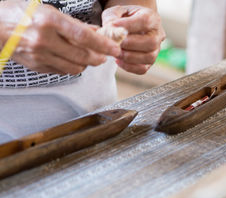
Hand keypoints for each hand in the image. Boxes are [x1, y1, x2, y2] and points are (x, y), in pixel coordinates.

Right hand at [0, 1, 120, 74]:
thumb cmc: (24, 14)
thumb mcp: (50, 11)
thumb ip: (75, 25)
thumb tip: (97, 33)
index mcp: (49, 20)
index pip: (83, 37)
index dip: (103, 44)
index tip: (114, 48)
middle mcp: (44, 39)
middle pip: (82, 56)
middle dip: (99, 57)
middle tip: (105, 55)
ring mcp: (39, 55)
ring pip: (75, 67)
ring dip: (87, 64)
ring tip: (89, 57)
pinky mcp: (37, 66)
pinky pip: (62, 71)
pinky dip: (72, 67)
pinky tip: (73, 60)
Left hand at [102, 5, 165, 73]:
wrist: (130, 26)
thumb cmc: (124, 18)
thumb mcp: (116, 11)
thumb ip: (111, 18)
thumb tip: (110, 29)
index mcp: (152, 17)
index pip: (145, 21)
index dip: (128, 25)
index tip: (113, 26)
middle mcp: (158, 34)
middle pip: (151, 42)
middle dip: (130, 44)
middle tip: (116, 43)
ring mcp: (156, 49)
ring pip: (149, 57)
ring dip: (129, 56)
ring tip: (116, 52)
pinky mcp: (150, 62)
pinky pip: (142, 68)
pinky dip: (129, 66)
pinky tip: (118, 60)